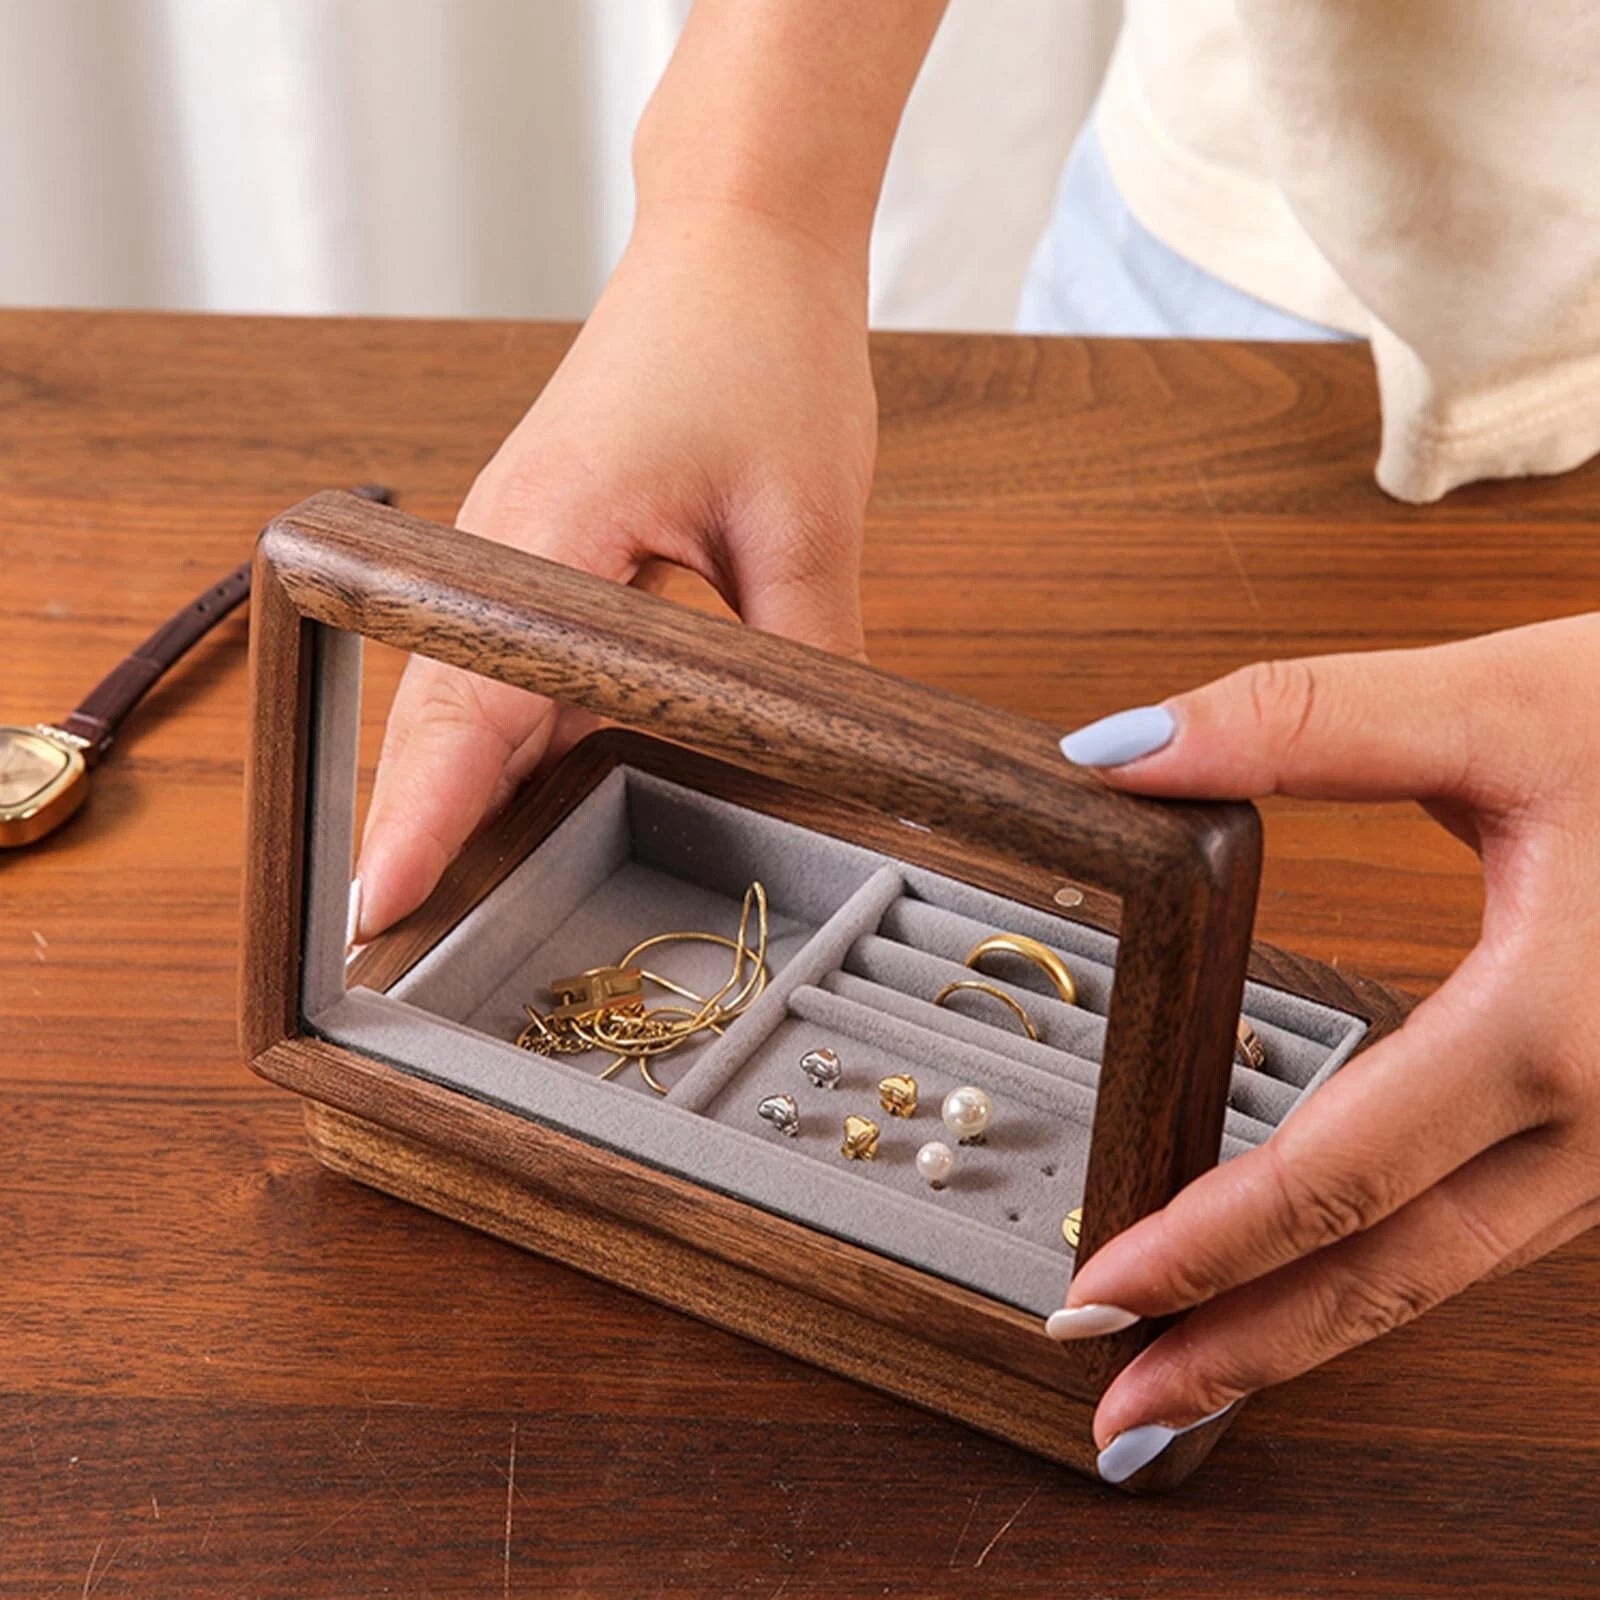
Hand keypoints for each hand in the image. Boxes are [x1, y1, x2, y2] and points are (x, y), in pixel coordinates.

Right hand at [353, 201, 876, 939]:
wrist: (740, 244)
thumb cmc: (762, 348)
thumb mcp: (806, 516)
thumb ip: (801, 656)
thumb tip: (816, 769)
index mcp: (548, 529)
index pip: (466, 697)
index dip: (422, 809)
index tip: (381, 901)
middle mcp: (505, 545)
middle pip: (442, 713)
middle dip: (421, 827)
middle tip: (403, 950)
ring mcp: (518, 549)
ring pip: (477, 699)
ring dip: (468, 793)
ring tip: (466, 905)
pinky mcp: (553, 553)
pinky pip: (525, 667)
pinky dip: (527, 738)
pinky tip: (557, 800)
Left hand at [1053, 614, 1599, 1476]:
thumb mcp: (1497, 704)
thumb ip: (1301, 722)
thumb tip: (1120, 750)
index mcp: (1557, 1023)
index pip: (1339, 1175)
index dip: (1207, 1247)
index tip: (1099, 1295)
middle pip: (1393, 1275)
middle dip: (1245, 1350)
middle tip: (1123, 1408)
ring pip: (1452, 1269)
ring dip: (1317, 1326)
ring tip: (1197, 1365)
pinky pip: (1498, 1225)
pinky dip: (1394, 1265)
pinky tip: (1323, 1271)